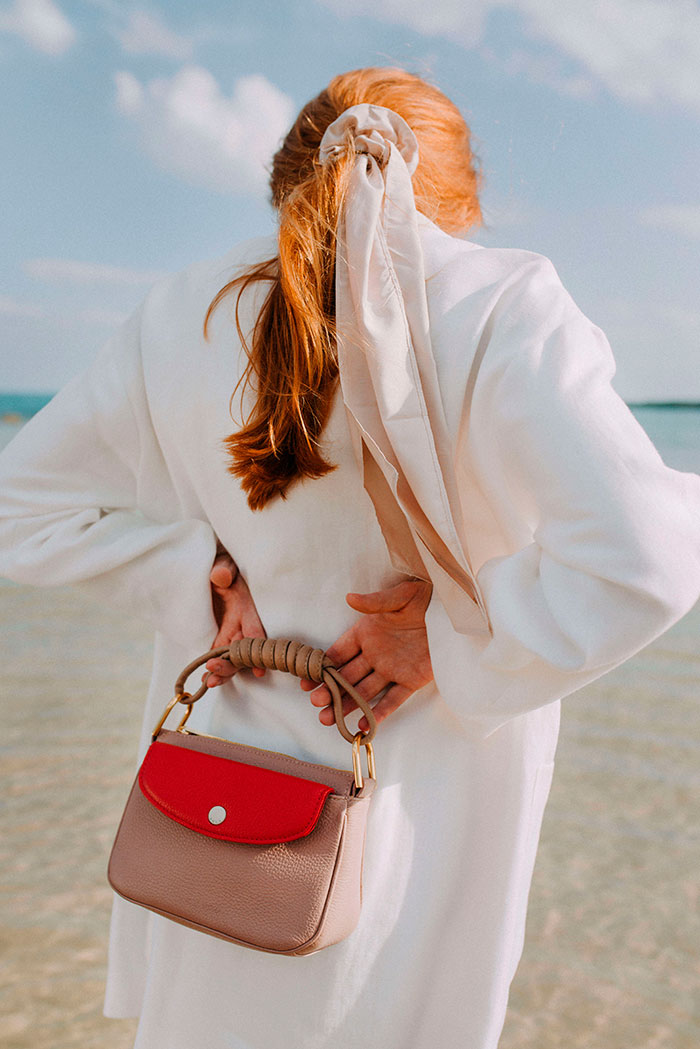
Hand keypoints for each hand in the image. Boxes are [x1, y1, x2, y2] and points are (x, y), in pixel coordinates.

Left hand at [204, 545, 265, 686]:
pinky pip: (221, 655)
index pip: (256, 629)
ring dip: (224, 671)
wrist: (214, 567)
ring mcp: (232, 631)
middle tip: (214, 674)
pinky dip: (216, 668)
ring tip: (209, 682)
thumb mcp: (223, 562)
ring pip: (233, 657)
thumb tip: (220, 576)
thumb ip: (223, 568)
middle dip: (234, 665)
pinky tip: (207, 679)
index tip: (258, 668)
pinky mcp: (221, 636)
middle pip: (245, 650)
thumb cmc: (222, 563)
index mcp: (247, 606)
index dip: (258, 649)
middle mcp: (243, 622)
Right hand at [300, 579, 433, 731]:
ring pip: (364, 691)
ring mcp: (392, 669)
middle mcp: (375, 654)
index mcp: (367, 633)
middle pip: (347, 677)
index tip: (306, 681)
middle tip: (316, 704)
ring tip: (328, 720)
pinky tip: (364, 725)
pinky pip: (393, 700)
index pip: (339, 654)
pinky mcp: (411, 680)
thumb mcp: (398, 597)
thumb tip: (349, 598)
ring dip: (347, 706)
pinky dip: (379, 713)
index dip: (322, 667)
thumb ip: (373, 602)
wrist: (452, 610)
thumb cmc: (424, 597)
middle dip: (330, 691)